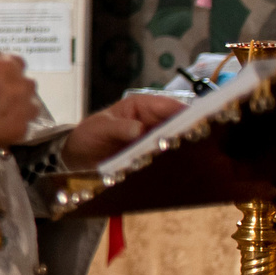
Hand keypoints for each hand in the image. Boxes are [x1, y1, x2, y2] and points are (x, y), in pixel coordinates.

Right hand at [0, 56, 42, 152]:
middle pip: (27, 86)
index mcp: (3, 66)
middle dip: (16, 93)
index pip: (18, 64)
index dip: (8, 75)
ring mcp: (22, 108)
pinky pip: (23, 128)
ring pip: (32, 108)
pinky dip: (12, 130)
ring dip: (20, 111)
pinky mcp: (20, 130)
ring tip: (1, 119)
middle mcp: (18, 84)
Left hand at [60, 93, 187, 171]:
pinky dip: (170, 162)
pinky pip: (166, 158)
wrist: (78, 156)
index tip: (196, 122)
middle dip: (186, 133)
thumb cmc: (88, 134)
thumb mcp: (100, 128)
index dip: (185, 113)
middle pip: (179, 125)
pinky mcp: (152, 155)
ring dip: (180, 150)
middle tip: (193, 144)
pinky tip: (173, 168)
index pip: (170, 106)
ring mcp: (155, 139)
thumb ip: (119, 128)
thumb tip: (139, 129)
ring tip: (186, 158)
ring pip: (176, 142)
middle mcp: (153, 121)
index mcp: (142, 106)